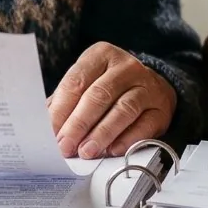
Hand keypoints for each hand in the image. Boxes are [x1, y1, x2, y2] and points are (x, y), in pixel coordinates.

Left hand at [48, 42, 175, 158]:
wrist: (150, 87)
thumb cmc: (109, 88)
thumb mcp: (86, 84)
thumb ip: (66, 103)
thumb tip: (45, 128)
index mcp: (101, 55)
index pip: (77, 81)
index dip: (61, 109)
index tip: (50, 132)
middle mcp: (126, 67)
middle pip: (99, 95)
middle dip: (79, 124)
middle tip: (65, 146)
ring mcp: (148, 86)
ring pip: (123, 110)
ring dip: (102, 134)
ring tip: (86, 151)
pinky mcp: (161, 108)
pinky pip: (145, 125)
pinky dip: (127, 140)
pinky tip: (112, 151)